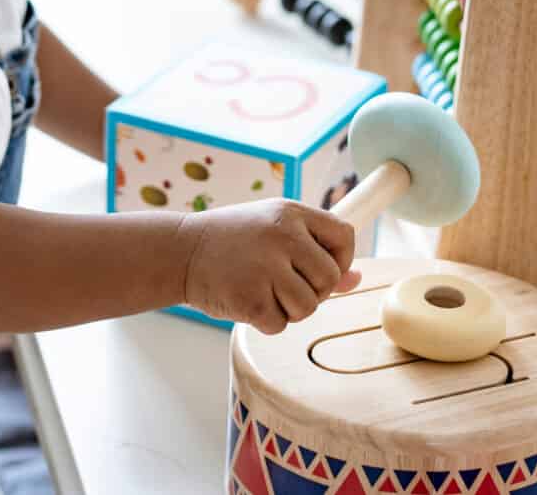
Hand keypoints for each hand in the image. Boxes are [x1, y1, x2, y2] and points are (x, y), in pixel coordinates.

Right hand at [177, 199, 361, 334]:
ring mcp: (266, 267)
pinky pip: (280, 324)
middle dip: (313, 291)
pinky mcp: (251, 298)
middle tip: (283, 284)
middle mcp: (283, 236)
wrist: (180, 252)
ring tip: (262, 291)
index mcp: (291, 213)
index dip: (342, 259)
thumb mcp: (273, 231)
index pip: (344, 236)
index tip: (320, 269)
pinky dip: (265, 320)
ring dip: (288, 309)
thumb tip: (356, 278)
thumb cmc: (230, 241)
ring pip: (308, 307)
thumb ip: (314, 250)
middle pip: (329, 278)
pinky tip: (245, 300)